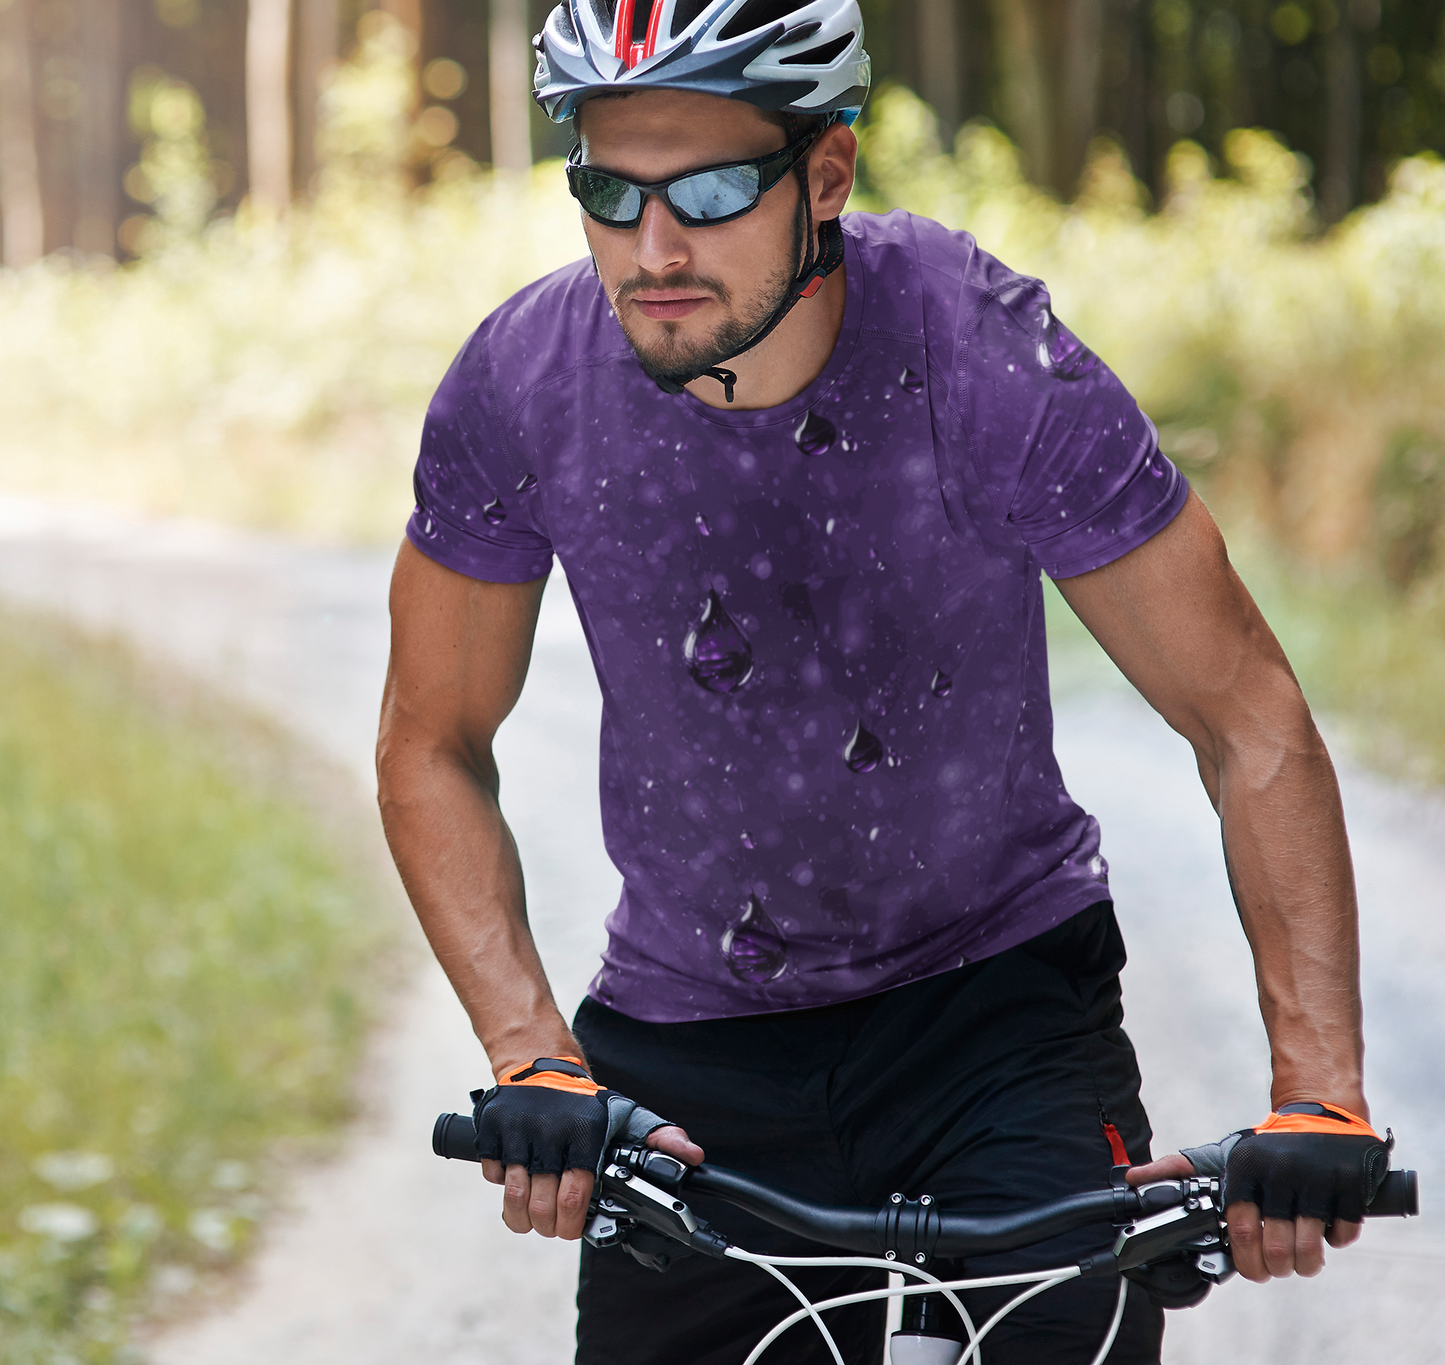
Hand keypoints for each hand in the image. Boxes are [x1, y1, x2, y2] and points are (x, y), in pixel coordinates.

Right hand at [472, 1056, 703, 1240]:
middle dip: (549, 1226)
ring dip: (522, 1218)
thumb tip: (692, 1157)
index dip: (573, 1222)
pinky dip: (501, 1185)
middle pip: (542, 1205)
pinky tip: (516, 1182)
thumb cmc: (586, 1102)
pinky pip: (491, 1175)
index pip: (576, 1195)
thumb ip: (660, 1138)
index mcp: (585, 1132)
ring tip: (532, 1220)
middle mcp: (550, 1132)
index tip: (573, 1227)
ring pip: (513, 1196)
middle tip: (553, 1227)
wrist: (541, 1062)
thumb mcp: (627, 1115)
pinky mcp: (491, 1129)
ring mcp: (517, 1131)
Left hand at [1126, 1102, 1384, 1281]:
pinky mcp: (1350, 1183)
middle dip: (1276, 1269)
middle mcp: (1279, 1171)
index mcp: (1245, 1167)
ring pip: (1310, 1247)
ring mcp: (1317, 1177)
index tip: (1251, 1269)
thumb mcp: (1224, 1153)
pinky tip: (1326, 1231)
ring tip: (1301, 1262)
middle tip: (1277, 1269)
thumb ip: (1180, 1169)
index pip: (1240, 1229)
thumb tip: (1132, 1180)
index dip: (1246, 1261)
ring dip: (1305, 1264)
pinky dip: (1336, 1241)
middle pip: (1275, 1246)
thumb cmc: (1267, 1145)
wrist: (1321, 1112)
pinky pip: (1343, 1233)